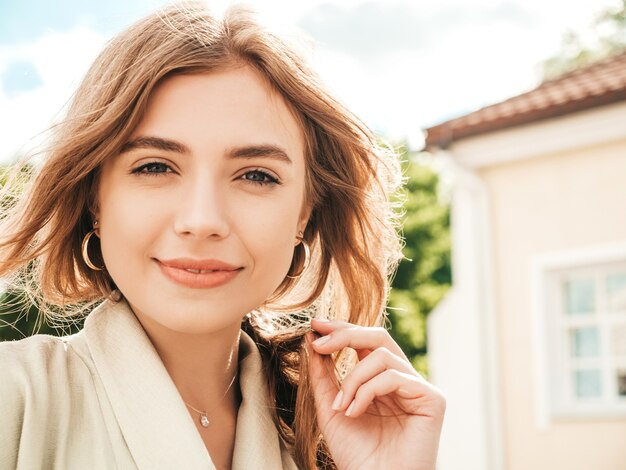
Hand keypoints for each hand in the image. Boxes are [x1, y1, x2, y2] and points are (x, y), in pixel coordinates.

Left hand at [307, 319, 445, 469]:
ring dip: (353, 378)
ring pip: (382, 355)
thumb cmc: (356, 455)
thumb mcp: (331, 408)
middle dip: (345, 335)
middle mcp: (403, 379)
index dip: (341, 329)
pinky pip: (394, 376)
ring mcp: (419, 389)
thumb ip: (323, 376)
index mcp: (382, 379)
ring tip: (340, 406)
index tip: (314, 326)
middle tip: (319, 343)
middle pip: (379, 336)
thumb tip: (313, 337)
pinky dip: (367, 391)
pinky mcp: (432, 400)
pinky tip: (354, 412)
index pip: (365, 342)